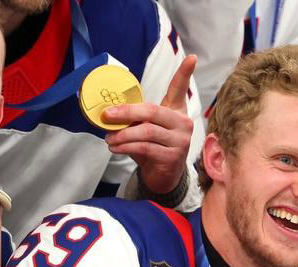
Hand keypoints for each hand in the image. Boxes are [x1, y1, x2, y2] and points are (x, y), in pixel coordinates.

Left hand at [102, 54, 196, 195]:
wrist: (163, 177)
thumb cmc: (153, 147)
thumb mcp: (146, 128)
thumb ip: (136, 118)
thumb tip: (109, 113)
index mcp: (176, 111)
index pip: (180, 90)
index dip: (185, 73)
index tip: (191, 58)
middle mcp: (182, 123)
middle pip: (152, 111)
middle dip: (126, 112)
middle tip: (106, 115)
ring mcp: (180, 141)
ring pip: (146, 132)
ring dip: (122, 135)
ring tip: (109, 138)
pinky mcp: (172, 157)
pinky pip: (144, 148)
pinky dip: (126, 148)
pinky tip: (116, 148)